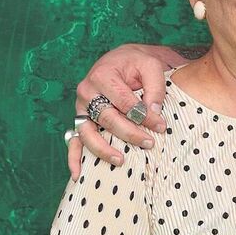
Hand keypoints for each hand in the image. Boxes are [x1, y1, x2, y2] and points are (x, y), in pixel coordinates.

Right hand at [68, 43, 179, 176]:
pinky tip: (77, 174)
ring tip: (121, 160)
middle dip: (130, 133)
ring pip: (88, 132)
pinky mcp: (81, 120)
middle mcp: (87, 92)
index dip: (143, 116)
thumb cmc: (137, 63)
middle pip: (108, 118)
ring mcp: (81, 108)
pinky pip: (74, 140)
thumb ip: (155, 87)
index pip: (124, 102)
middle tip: (150, 143)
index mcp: (103, 75)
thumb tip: (154, 113)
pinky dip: (74, 158)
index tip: (161, 126)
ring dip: (103, 149)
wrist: (122, 60)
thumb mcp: (151, 66)